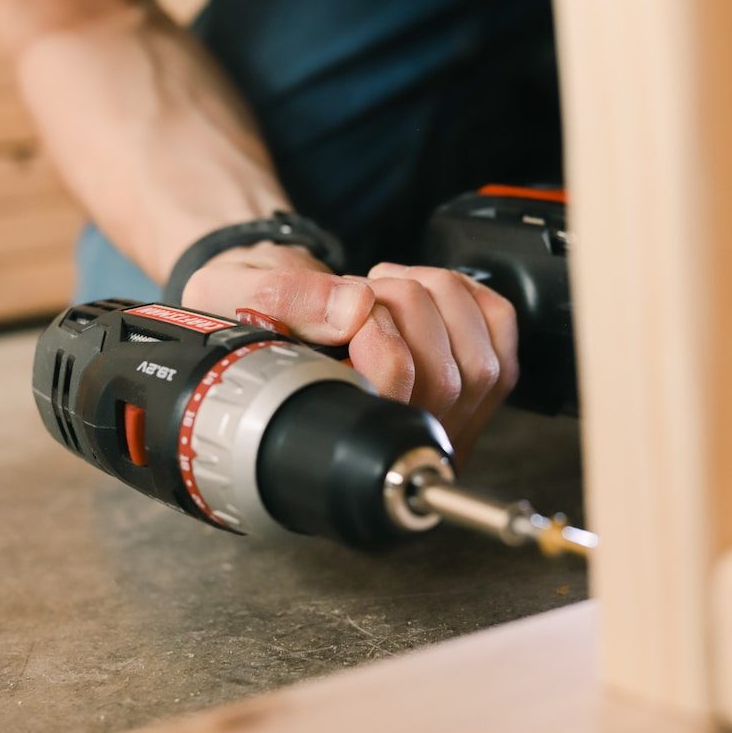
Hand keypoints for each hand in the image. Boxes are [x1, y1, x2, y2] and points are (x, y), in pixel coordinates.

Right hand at [183, 248, 518, 460]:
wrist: (264, 309)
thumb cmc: (245, 313)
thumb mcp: (232, 293)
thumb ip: (284, 300)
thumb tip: (358, 308)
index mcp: (330, 436)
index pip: (393, 400)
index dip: (379, 338)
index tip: (349, 305)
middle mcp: (390, 444)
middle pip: (445, 380)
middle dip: (408, 305)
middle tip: (364, 289)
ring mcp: (437, 424)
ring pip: (479, 362)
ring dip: (439, 298)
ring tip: (388, 287)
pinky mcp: (469, 390)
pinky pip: (500, 340)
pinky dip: (473, 299)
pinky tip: (429, 292)